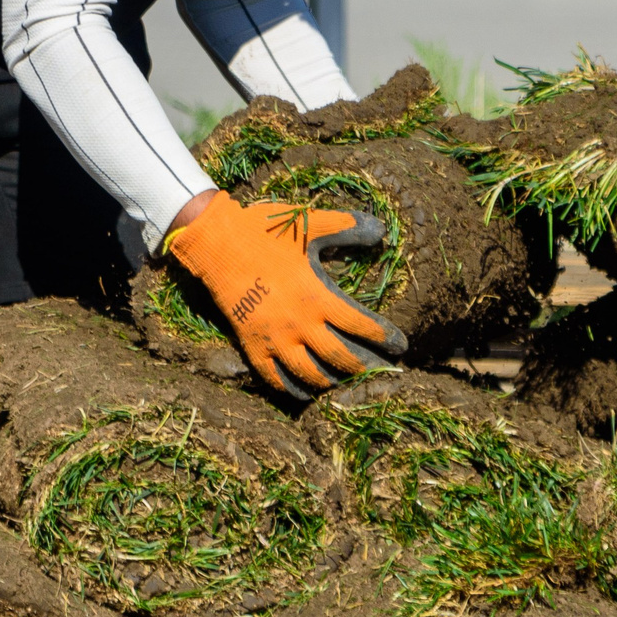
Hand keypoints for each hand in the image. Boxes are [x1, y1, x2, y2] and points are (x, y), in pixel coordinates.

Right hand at [164, 193, 404, 395]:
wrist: (215, 242)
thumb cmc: (264, 231)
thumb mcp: (309, 224)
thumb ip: (347, 227)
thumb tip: (382, 230)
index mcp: (317, 295)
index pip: (361, 325)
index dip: (384, 337)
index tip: (401, 345)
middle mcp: (299, 323)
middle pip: (341, 357)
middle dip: (366, 367)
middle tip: (383, 372)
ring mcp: (274, 338)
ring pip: (311, 374)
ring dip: (334, 382)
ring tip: (350, 383)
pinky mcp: (252, 345)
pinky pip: (275, 379)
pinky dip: (294, 389)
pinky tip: (308, 392)